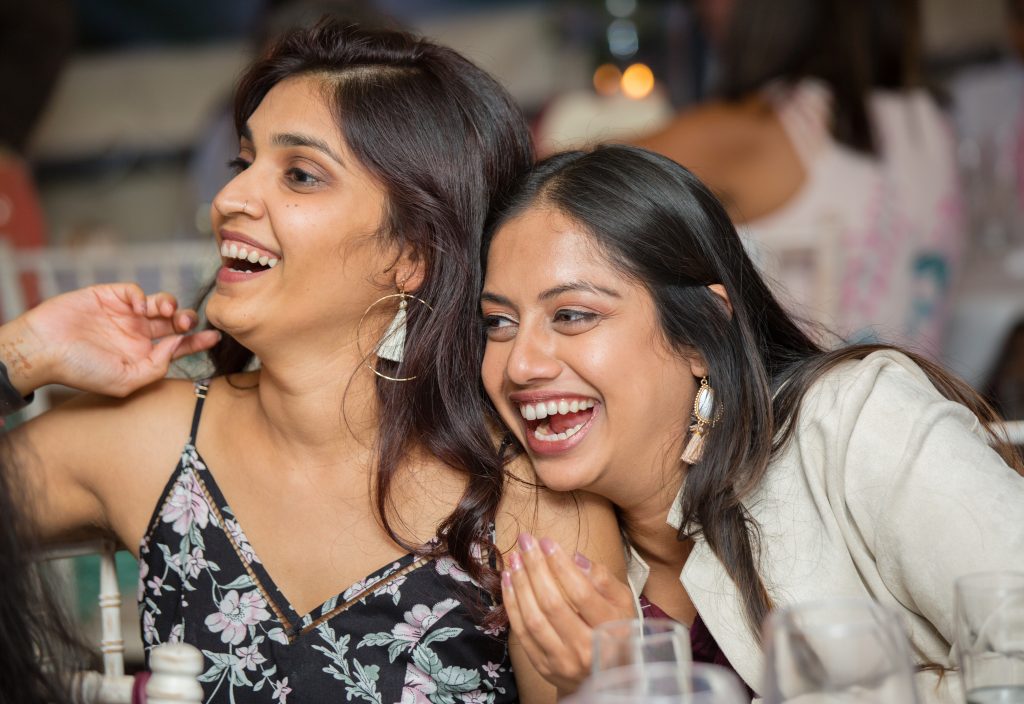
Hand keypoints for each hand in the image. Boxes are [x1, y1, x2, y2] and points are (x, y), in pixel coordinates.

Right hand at [2, 283, 220, 396]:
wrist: (44, 350)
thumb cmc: (81, 371)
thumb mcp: (125, 380)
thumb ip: (156, 366)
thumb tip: (178, 346)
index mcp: (143, 354)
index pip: (178, 346)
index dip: (198, 341)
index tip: (215, 338)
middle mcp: (137, 333)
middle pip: (175, 323)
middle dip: (187, 320)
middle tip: (187, 323)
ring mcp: (124, 314)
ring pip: (160, 303)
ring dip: (170, 305)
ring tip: (167, 313)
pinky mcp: (110, 296)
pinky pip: (135, 291)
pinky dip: (142, 296)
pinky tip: (139, 307)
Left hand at [502, 532, 635, 693]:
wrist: (606, 676)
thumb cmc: (615, 631)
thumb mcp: (623, 604)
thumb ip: (604, 580)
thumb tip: (576, 558)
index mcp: (609, 630)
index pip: (581, 593)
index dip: (561, 565)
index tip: (547, 542)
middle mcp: (585, 649)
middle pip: (552, 604)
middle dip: (535, 568)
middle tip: (525, 541)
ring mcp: (562, 660)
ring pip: (533, 619)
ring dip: (519, 584)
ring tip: (514, 558)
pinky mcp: (543, 666)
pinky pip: (521, 633)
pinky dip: (511, 604)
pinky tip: (508, 581)